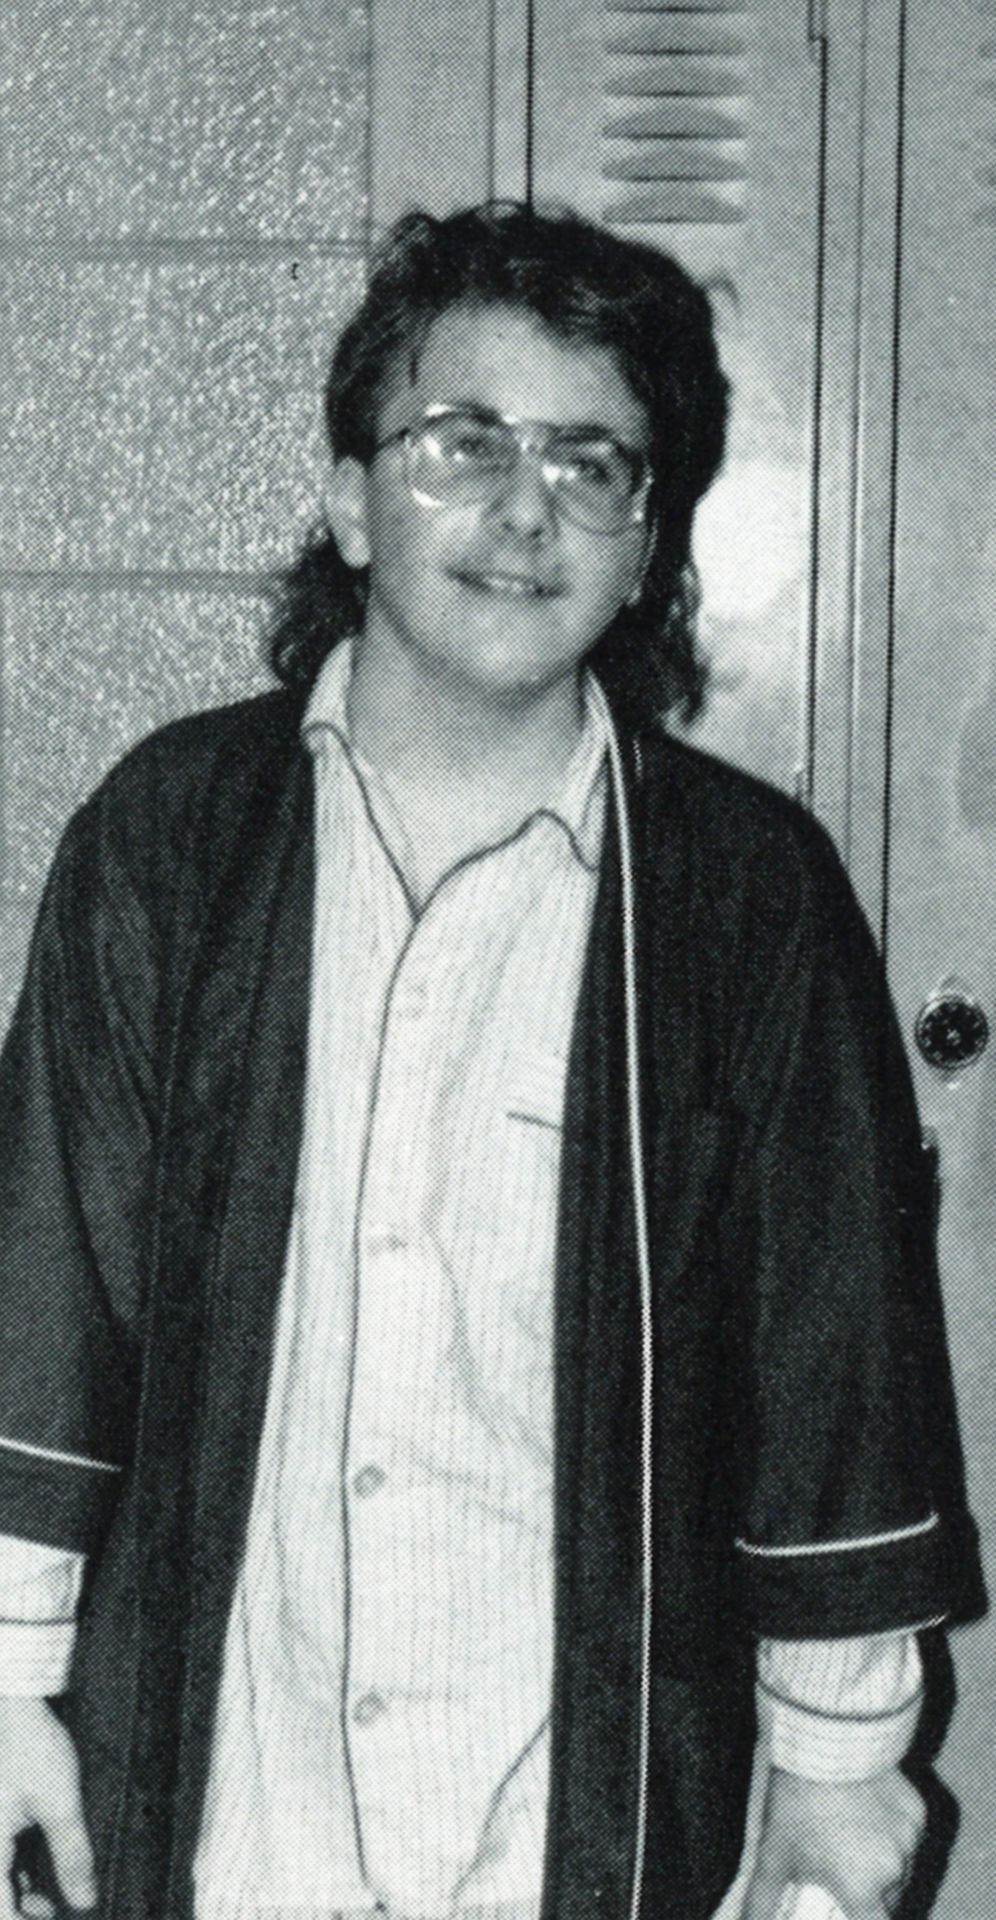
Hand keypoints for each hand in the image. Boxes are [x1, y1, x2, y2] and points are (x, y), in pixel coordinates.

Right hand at [0, 1698, 96, 1917]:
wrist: (13, 1701)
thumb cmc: (32, 1746)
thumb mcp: (60, 1803)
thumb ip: (72, 1855)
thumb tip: (84, 1900)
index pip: (1, 1913)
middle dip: (20, 1911)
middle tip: (52, 1911)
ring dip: (16, 1893)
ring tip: (49, 1899)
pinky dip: (12, 1871)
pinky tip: (35, 1869)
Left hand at [743, 1766, 924, 1919]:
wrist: (824, 1742)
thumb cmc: (798, 1801)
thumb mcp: (774, 1854)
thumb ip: (761, 1900)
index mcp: (862, 1890)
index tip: (849, 1910)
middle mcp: (894, 1870)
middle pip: (888, 1898)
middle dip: (868, 1891)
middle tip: (841, 1868)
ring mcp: (910, 1838)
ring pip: (901, 1865)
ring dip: (883, 1862)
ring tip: (851, 1835)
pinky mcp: (917, 1809)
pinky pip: (909, 1834)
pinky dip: (894, 1831)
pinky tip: (869, 1811)